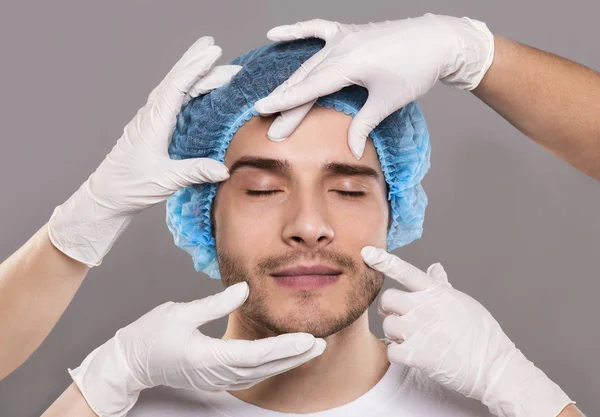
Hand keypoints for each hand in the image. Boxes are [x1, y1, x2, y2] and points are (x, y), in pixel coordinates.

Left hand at [48, 36, 241, 266]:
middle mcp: (151, 115)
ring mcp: (150, 119)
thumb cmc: (130, 186)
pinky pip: (171, 99)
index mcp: (154, 122)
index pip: (177, 86)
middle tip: (215, 48)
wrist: (107, 194)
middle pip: (175, 80)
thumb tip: (223, 169)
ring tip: (209, 61)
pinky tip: (195, 88)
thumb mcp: (165, 180)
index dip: (196, 68)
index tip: (213, 53)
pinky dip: (186, 88)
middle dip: (196, 63)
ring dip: (191, 73)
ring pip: (173, 87)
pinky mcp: (151, 127)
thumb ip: (194, 172)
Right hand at [69, 282, 325, 416]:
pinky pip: (250, 374)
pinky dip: (271, 366)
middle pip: (264, 368)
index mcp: (207, 357)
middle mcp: (216, 373)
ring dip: (286, 362)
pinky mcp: (216, 377)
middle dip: (294, 356)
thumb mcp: (179, 313)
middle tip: (320, 343)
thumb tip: (244, 289)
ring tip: (310, 349)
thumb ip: (215, 304)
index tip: (307, 339)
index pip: (255, 354)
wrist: (128, 365)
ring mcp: (216, 379)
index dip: (284, 347)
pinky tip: (284, 357)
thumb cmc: (147, 338)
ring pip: (260, 374)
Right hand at [253, 14, 493, 157]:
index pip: (310, 89)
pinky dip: (296, 31)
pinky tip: (275, 34)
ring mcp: (343, 36)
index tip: (263, 112)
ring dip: (290, 82)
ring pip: (308, 62)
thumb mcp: (388, 101)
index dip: (286, 103)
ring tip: (272, 101)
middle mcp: (342, 47)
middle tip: (272, 127)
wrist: (437, 40)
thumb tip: (351, 151)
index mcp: (350, 64)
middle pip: (306, 80)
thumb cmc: (415, 70)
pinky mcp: (348, 32)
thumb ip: (364, 124)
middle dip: (287, 104)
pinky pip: (316, 28)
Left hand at [361, 246, 573, 416]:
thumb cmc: (482, 335)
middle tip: (397, 317)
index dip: (385, 261)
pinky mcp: (417, 354)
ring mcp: (420, 330)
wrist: (494, 367)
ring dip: (394, 334)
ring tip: (411, 339)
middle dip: (388, 309)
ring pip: (387, 325)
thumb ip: (442, 286)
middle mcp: (426, 308)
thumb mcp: (464, 303)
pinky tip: (410, 354)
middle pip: (387, 299)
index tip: (367, 253)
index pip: (406, 271)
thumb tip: (435, 268)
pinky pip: (391, 350)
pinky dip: (397, 354)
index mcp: (437, 293)